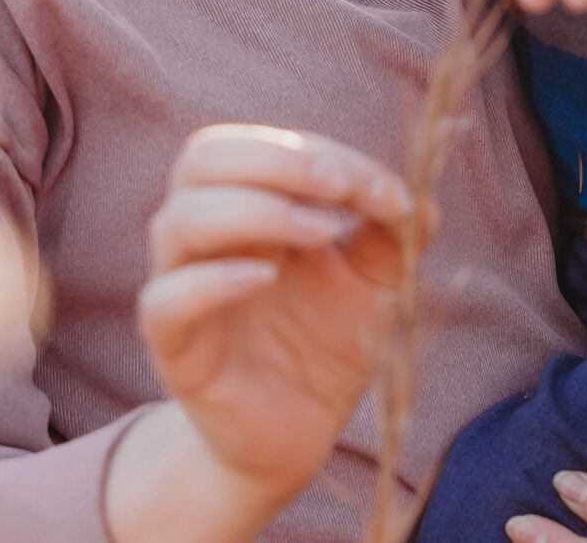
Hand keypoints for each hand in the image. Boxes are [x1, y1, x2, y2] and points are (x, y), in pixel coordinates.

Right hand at [123, 126, 411, 515]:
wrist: (292, 440)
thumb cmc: (322, 351)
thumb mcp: (371, 286)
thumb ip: (390, 236)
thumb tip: (419, 195)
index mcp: (243, 208)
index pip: (258, 147)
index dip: (319, 152)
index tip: (384, 189)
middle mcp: (202, 238)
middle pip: (202, 159)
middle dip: (277, 160)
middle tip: (341, 186)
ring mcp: (180, 288)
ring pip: (180, 220)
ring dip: (255, 211)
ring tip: (320, 234)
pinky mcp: (174, 348)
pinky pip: (167, 301)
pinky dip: (212, 280)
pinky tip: (266, 278)